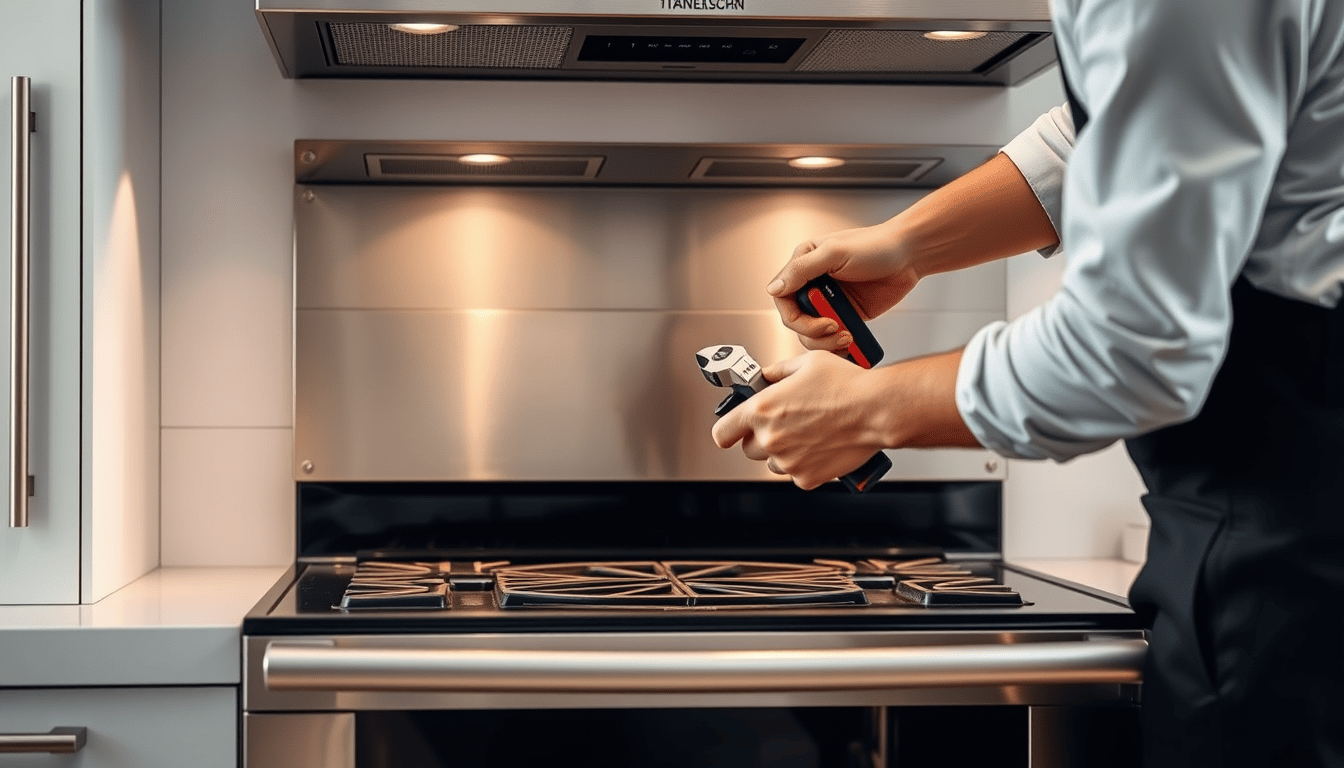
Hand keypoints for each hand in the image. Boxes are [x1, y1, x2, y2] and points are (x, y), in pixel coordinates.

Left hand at [711, 351, 890, 489]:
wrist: (876, 410)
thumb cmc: (846, 385)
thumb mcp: (805, 363)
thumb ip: (777, 371)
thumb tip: (765, 376)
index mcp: (761, 409)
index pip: (722, 432)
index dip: (728, 430)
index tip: (734, 429)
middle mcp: (770, 438)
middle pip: (748, 449)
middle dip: (761, 438)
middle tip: (784, 425)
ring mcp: (788, 462)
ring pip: (773, 464)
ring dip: (783, 453)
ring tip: (807, 434)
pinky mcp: (807, 478)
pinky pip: (797, 475)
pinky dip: (806, 465)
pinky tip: (821, 446)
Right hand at [765, 219, 919, 353]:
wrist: (910, 255)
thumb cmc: (876, 244)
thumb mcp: (834, 252)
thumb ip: (801, 270)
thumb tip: (774, 289)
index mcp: (804, 265)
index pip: (783, 298)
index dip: (794, 316)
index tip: (815, 321)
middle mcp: (814, 285)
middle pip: (796, 321)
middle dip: (813, 332)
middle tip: (834, 328)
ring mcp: (831, 302)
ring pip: (813, 334)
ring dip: (827, 342)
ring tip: (847, 336)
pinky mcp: (848, 315)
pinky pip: (834, 337)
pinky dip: (840, 345)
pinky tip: (851, 342)